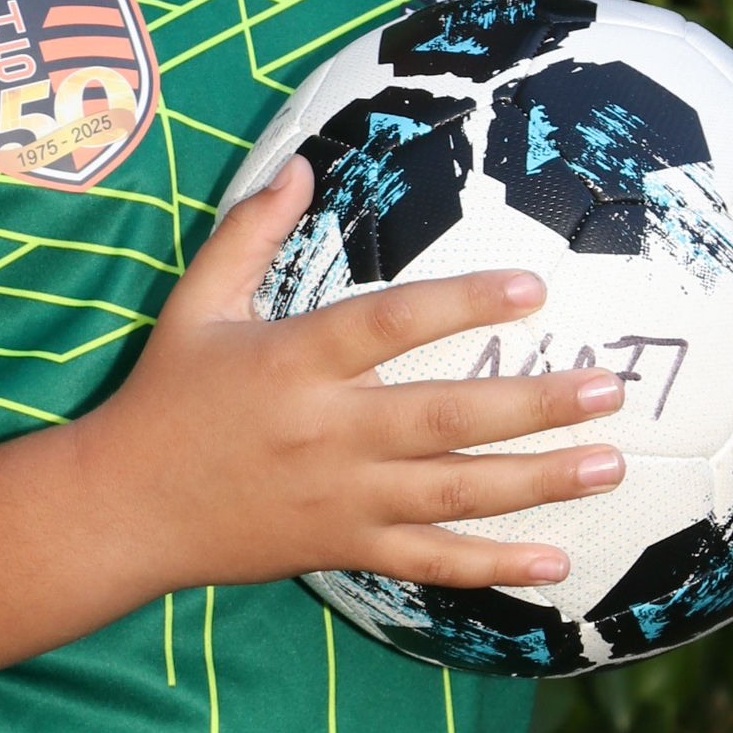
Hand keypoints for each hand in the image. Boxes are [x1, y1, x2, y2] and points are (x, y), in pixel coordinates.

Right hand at [83, 155, 626, 593]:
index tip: (534, 291)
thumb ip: (250, 232)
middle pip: (445, 416)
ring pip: (453, 491)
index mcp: (295, 359)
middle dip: (534, 404)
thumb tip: (301, 165)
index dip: (462, 303)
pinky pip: (429, 561)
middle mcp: (326, 430)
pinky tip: (555, 565)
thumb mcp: (196, 303)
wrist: (122, 507)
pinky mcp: (343, 547)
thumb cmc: (165, 395)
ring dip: (537, 480)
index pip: (391, 323)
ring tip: (610, 464)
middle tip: (609, 388)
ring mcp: (340, 497)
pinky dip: (492, 566)